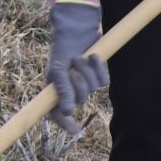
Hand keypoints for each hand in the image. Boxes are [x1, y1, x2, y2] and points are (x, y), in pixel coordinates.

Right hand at [45, 0, 108, 135]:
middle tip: (72, 68)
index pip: (58, 114)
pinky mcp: (98, 74)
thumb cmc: (62, 50)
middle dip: (78, 82)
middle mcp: (72, 90)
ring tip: (79, 58)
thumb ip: (62, 91)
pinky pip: (104, 79)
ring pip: (93, 88)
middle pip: (81, 99)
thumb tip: (66, 111)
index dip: (66, 124)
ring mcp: (86, 82)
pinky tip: (93, 56)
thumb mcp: (58, 70)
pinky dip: (99, 67)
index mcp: (57, 91)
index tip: (75, 129)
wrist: (76, 30)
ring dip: (86, 71)